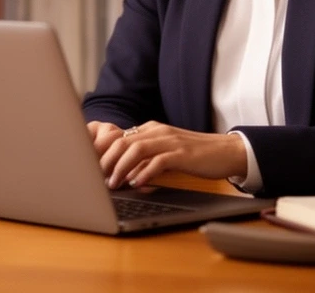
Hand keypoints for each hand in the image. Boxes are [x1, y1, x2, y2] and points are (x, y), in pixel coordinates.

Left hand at [86, 120, 246, 188]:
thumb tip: (123, 174)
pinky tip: (137, 184)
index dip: (101, 152)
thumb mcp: (165, 154)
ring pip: (136, 149)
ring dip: (120, 168)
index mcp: (150, 129)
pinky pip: (158, 161)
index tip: (88, 168)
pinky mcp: (182, 153)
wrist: (226, 151)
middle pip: (122, 142)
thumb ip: (145, 159)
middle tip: (95, 179)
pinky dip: (144, 173)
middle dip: (105, 161)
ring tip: (112, 184)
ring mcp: (169, 141)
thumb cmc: (194, 156)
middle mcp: (157, 131)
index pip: (118, 138)